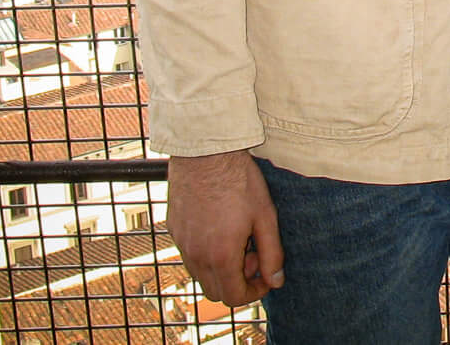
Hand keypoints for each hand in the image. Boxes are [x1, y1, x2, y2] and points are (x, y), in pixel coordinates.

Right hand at [167, 150, 285, 305]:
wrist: (205, 153)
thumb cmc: (238, 181)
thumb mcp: (265, 217)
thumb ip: (272, 253)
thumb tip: (276, 281)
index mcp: (220, 256)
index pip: (233, 297)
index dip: (253, 293)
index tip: (265, 277)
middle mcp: (196, 256)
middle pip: (215, 292)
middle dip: (238, 281)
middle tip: (253, 254)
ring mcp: (181, 243)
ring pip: (200, 275)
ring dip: (221, 269)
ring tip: (238, 239)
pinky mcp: (173, 230)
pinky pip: (189, 256)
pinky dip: (206, 255)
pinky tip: (220, 228)